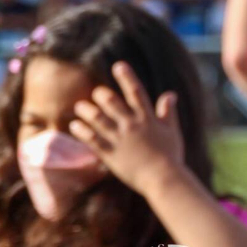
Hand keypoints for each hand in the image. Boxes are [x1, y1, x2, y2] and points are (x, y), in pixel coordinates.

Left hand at [70, 61, 183, 194]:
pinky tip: (74, 125)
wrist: (164, 181)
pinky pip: (91, 138)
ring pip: (96, 117)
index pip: (136, 93)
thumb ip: (168, 112)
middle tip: (95, 94)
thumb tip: (170, 94)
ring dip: (85, 109)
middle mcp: (132, 125)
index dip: (127, 77)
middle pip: (111, 101)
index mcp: (147, 119)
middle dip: (100, 94)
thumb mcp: (172, 132)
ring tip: (80, 107)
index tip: (118, 65)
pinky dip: (80, 130)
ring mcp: (119, 139)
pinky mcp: (110, 153)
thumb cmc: (171, 157)